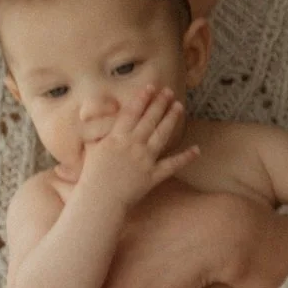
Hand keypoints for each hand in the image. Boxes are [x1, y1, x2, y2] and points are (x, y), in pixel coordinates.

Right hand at [73, 88, 197, 210]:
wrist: (99, 200)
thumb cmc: (91, 176)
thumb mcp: (92, 148)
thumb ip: (100, 131)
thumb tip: (102, 116)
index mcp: (116, 138)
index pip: (132, 113)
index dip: (142, 98)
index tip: (151, 87)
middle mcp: (132, 146)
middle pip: (149, 120)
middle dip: (160, 103)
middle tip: (169, 91)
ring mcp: (144, 161)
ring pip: (162, 135)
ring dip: (171, 119)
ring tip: (179, 107)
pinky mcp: (152, 176)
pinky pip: (172, 165)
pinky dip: (185, 158)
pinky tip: (197, 149)